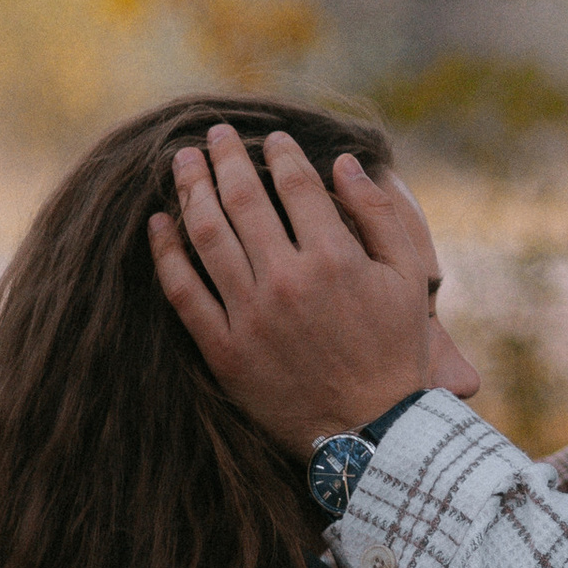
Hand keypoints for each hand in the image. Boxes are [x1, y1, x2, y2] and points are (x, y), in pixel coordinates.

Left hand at [147, 124, 437, 455]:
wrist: (371, 433)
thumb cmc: (395, 352)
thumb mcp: (409, 278)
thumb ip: (380, 215)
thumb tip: (345, 163)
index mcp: (334, 258)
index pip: (295, 185)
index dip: (280, 153)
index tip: (270, 139)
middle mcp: (287, 280)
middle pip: (243, 200)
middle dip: (225, 158)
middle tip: (213, 134)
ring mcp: (251, 316)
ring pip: (208, 237)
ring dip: (191, 191)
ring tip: (181, 163)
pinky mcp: (225, 351)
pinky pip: (184, 293)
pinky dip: (166, 253)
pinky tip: (158, 225)